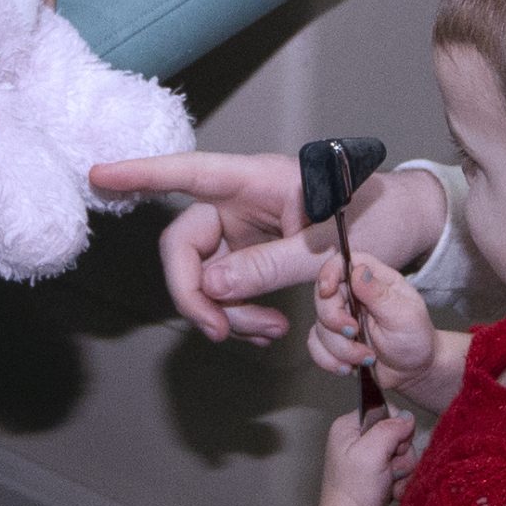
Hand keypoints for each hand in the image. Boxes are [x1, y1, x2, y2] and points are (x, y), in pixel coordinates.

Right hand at [85, 150, 450, 342]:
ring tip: (269, 333)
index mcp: (256, 179)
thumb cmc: (376, 217)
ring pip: (203, 276)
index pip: (187, 172)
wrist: (406, 228)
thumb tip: (211, 288)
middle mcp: (240, 200)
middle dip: (195, 294)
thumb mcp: (328, 246)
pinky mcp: (252, 255)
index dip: (141, 174)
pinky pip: (226, 289)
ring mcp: (243, 229)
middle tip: (221, 332)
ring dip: (225, 313)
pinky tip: (266, 330)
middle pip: (184, 245)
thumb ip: (270, 266)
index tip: (98, 173)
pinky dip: (238, 315)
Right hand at [310, 253, 440, 394]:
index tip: (328, 292)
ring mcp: (342, 318)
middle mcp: (354, 296)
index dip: (329, 273)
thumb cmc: (415, 340)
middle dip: (334, 320)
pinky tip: (349, 367)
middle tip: (354, 333)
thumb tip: (358, 271)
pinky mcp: (334, 340)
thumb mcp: (404, 316)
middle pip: (323, 296)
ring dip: (340, 348)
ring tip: (366, 357)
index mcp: (374, 280)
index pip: (343, 263)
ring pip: (319, 326)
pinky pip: (316, 346)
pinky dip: (329, 360)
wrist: (413, 373)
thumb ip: (379, 294)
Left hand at [317, 405, 417, 505]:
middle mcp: (357, 439)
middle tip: (388, 469)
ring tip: (389, 483)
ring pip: (403, 453)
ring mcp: (368, 458)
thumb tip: (408, 418)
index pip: (384, 410)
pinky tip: (391, 491)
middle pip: (398, 433)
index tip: (392, 446)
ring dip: (402, 471)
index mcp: (348, 426)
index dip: (395, 427)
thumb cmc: (354, 490)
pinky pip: (401, 470)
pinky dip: (400, 482)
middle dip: (400, 454)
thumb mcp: (371, 452)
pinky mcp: (378, 474)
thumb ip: (390, 429)